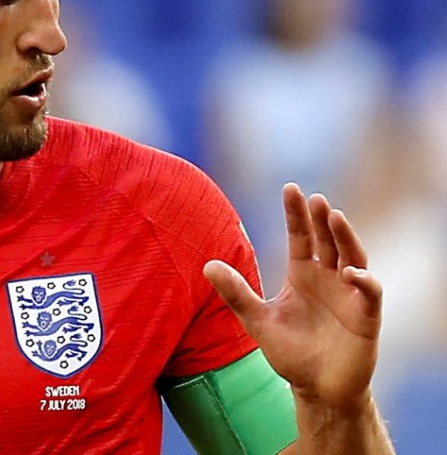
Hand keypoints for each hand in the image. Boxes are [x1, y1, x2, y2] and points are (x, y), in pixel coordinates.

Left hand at [204, 183, 381, 410]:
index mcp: (303, 274)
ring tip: (334, 216)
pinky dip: (364, 281)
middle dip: (322, 219)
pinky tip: (351, 272)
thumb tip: (207, 264)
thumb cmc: (290, 352)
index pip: (301, 236)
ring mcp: (349, 296)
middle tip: (315, 198)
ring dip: (346, 237)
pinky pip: (370, 293)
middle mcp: (328, 278)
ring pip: (353, 257)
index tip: (291, 188)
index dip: (296, 213)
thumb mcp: (257, 320)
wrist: (317, 389)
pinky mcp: (366, 317)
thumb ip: (235, 293)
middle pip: (327, 240)